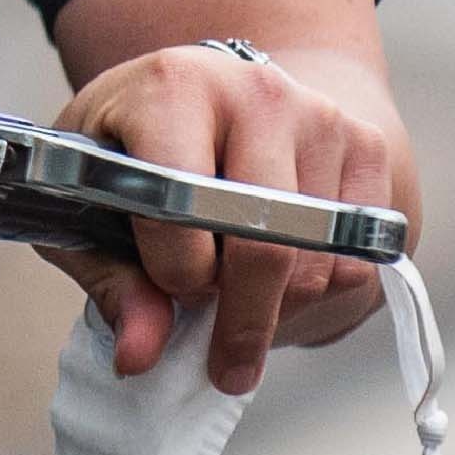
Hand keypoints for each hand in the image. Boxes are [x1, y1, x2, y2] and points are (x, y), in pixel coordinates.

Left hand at [42, 42, 411, 396]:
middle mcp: (255, 91)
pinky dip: (321, 288)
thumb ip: (113, 282)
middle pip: (266, 243)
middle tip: (225, 366)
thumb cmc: (134, 150)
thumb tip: (139, 356)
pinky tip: (281, 273)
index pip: (185, 207)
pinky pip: (358, 255)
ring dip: (280, 308)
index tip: (167, 291)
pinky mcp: (364, 142)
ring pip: (318, 260)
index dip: (175, 272)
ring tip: (242, 301)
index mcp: (171, 88)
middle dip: (242, 320)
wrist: (207, 95)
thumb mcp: (90, 203)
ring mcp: (319, 114)